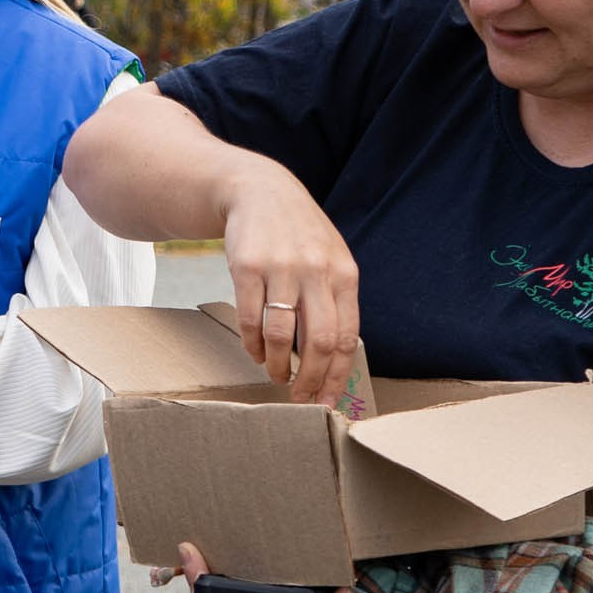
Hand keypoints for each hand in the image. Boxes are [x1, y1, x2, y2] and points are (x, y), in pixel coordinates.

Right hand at [216, 162, 360, 404]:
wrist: (261, 192)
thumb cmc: (299, 235)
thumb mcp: (330, 260)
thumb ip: (336, 301)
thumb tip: (335, 359)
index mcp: (344, 274)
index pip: (345, 337)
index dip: (336, 375)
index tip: (327, 400)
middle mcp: (316, 271)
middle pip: (318, 341)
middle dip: (309, 379)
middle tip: (300, 398)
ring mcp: (281, 268)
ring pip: (280, 335)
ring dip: (276, 365)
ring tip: (275, 376)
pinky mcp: (247, 267)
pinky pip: (251, 319)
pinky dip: (252, 344)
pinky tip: (255, 352)